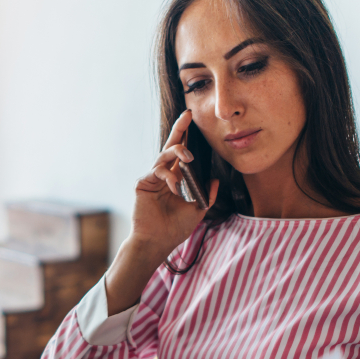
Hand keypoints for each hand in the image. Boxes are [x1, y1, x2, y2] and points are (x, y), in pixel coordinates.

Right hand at [130, 109, 218, 255]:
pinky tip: (176, 187)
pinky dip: (169, 177)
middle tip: (188, 115)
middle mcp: (162, 175)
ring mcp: (152, 178)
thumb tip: (216, 180)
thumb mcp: (198, 210)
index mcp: (174, 179)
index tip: (193, 120)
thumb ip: (207, 195)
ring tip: (189, 157)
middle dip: (179, 130)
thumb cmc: (174, 229)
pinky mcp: (143, 183)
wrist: (158, 243)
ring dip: (178, 152)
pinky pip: (157, 171)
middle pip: (171, 147)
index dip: (186, 137)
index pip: (180, 154)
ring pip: (164, 156)